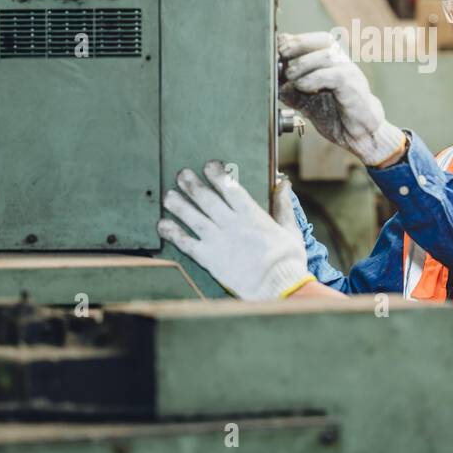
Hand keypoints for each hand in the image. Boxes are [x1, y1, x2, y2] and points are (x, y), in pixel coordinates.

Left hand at [158, 162, 312, 300]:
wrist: (277, 286)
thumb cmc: (287, 260)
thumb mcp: (290, 229)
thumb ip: (283, 206)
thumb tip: (285, 184)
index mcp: (251, 214)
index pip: (229, 188)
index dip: (217, 175)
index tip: (208, 166)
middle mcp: (230, 223)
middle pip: (206, 199)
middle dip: (192, 185)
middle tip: (181, 175)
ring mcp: (217, 240)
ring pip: (193, 217)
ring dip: (179, 205)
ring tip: (168, 196)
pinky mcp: (209, 258)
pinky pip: (186, 243)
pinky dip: (174, 234)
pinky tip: (163, 226)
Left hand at [278, 32, 405, 166]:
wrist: (358, 132)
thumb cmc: (335, 113)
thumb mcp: (306, 101)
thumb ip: (291, 90)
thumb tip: (272, 81)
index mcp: (332, 60)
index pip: (314, 39)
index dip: (294, 40)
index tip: (276, 48)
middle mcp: (342, 62)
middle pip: (322, 40)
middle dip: (298, 45)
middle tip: (280, 56)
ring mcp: (349, 72)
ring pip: (326, 56)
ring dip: (303, 64)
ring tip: (290, 77)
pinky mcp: (352, 86)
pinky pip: (333, 76)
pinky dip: (313, 79)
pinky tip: (302, 86)